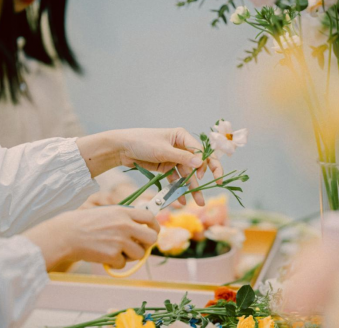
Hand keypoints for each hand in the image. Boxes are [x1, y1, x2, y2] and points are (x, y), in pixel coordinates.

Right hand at [23, 206, 158, 269]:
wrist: (67, 234)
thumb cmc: (85, 223)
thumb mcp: (107, 212)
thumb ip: (125, 217)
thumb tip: (142, 228)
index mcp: (124, 212)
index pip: (150, 217)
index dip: (155, 226)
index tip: (153, 231)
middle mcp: (125, 225)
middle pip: (151, 238)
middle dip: (148, 245)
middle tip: (139, 246)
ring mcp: (120, 240)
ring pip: (139, 254)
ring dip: (130, 255)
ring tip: (116, 250)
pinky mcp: (112, 255)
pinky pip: (123, 263)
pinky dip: (115, 263)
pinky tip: (105, 255)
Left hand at [76, 128, 222, 205]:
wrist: (121, 149)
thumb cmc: (141, 142)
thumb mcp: (162, 150)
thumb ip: (182, 157)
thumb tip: (201, 163)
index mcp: (182, 137)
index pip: (200, 150)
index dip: (205, 162)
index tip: (202, 175)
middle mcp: (180, 147)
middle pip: (197, 163)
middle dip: (204, 176)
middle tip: (218, 185)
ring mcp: (173, 158)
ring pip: (186, 174)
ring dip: (192, 188)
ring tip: (199, 203)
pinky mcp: (165, 167)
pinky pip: (175, 180)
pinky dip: (178, 189)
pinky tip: (181, 200)